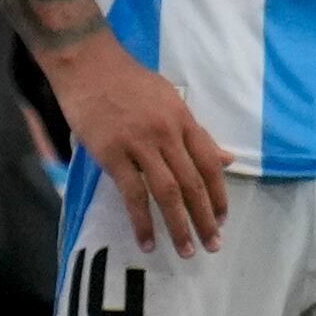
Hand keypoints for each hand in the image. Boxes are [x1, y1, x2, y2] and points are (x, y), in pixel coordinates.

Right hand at [43, 34, 231, 254]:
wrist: (89, 65)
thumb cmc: (129, 83)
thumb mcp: (171, 100)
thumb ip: (196, 133)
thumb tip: (226, 159)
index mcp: (183, 120)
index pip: (209, 163)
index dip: (219, 193)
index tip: (223, 218)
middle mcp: (167, 134)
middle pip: (193, 182)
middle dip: (205, 217)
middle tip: (214, 245)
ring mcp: (139, 144)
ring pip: (167, 192)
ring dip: (179, 225)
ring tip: (186, 250)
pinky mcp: (111, 154)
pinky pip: (132, 194)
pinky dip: (142, 220)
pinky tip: (147, 240)